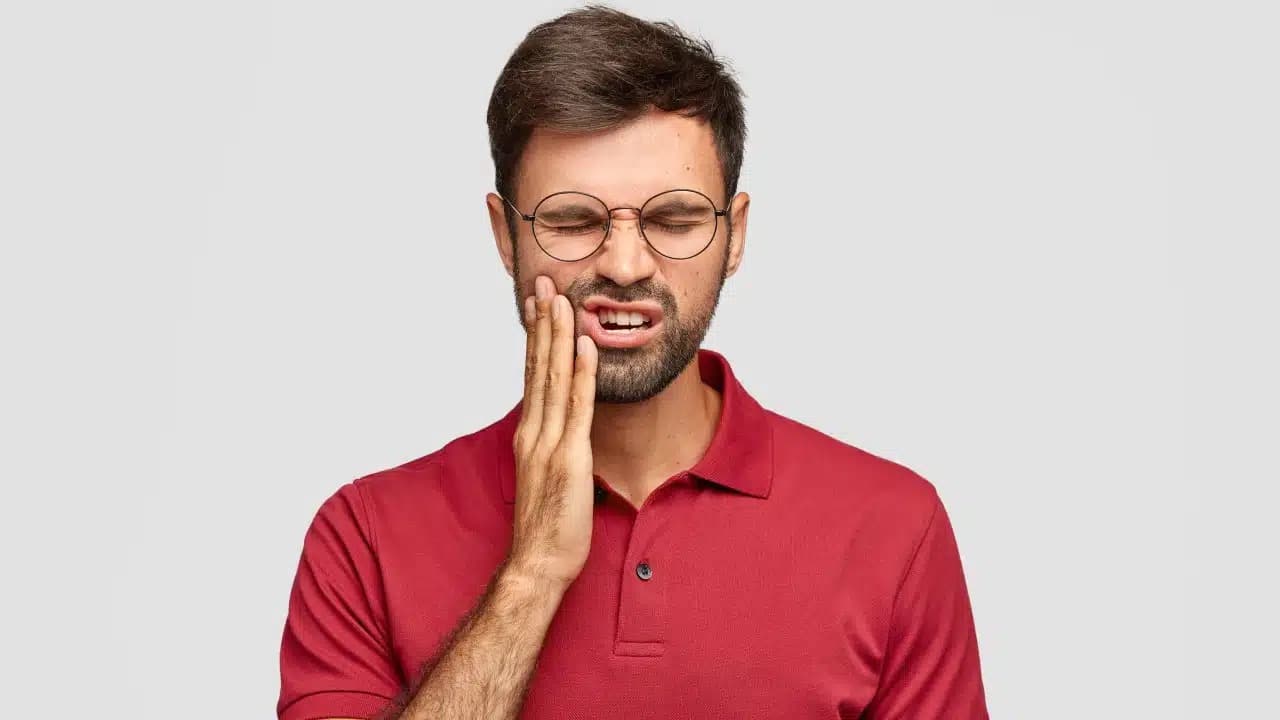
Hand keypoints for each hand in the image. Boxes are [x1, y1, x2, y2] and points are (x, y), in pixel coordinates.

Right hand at [506, 275, 597, 589]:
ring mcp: (549, 443)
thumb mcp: (546, 477)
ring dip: (558, 335)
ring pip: (552, 377)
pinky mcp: (570, 458)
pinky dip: (580, 374)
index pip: (531, 373)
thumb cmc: (546, 527)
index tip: (538, 303)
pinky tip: (585, 345)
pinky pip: (577, 407)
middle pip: (537, 365)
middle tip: (544, 282)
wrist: (537, 563)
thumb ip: (552, 448)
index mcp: (529, 434)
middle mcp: (534, 431)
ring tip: (562, 298)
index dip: (535, 336)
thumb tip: (564, 431)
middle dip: (542, 321)